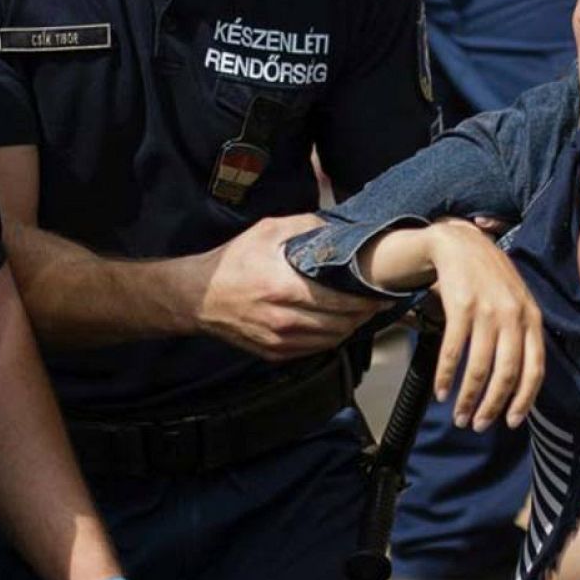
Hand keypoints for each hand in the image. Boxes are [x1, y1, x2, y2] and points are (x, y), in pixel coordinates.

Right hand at [196, 214, 382, 360]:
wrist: (197, 296)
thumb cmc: (233, 261)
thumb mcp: (266, 231)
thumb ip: (305, 226)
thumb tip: (339, 226)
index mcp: (281, 287)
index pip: (337, 300)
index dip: (365, 300)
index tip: (382, 293)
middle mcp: (281, 319)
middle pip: (339, 323)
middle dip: (364, 314)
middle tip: (379, 303)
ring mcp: (277, 340)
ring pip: (330, 340)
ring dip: (351, 328)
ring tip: (364, 314)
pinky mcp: (273, 353)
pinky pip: (313, 350)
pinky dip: (331, 339)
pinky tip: (339, 326)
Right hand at [423, 220, 543, 429]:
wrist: (462, 244)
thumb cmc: (491, 280)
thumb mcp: (518, 303)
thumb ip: (523, 336)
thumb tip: (520, 385)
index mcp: (532, 319)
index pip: (535, 368)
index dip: (524, 400)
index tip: (510, 422)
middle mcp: (514, 316)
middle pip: (507, 373)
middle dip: (492, 406)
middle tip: (477, 425)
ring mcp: (487, 311)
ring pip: (479, 367)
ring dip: (467, 397)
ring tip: (457, 414)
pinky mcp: (461, 306)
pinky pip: (453, 351)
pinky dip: (446, 375)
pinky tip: (441, 390)